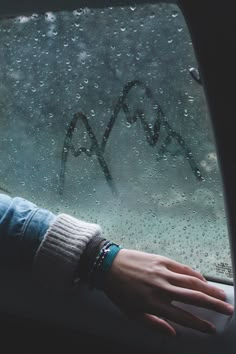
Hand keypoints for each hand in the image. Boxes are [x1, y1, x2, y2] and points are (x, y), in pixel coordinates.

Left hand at [104, 249, 233, 335]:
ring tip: (222, 296)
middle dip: (213, 305)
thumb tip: (172, 333)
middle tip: (228, 310)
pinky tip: (203, 280)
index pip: (183, 317)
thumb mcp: (131, 313)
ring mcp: (163, 273)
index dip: (199, 324)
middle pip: (193, 298)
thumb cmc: (118, 291)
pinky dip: (195, 274)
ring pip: (192, 282)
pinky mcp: (161, 260)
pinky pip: (182, 268)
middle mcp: (161, 289)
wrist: (108, 265)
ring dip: (209, 289)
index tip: (211, 328)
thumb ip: (153, 324)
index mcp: (153, 304)